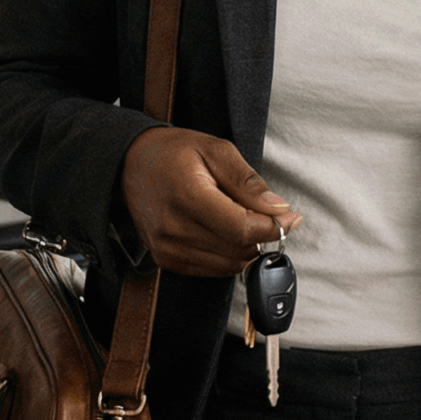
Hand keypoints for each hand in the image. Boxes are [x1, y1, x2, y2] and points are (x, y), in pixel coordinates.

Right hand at [118, 126, 301, 275]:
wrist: (129, 164)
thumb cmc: (172, 153)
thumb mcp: (216, 150)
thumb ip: (248, 182)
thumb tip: (278, 209)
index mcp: (187, 196)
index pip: (241, 229)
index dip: (273, 228)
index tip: (291, 218)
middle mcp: (173, 228)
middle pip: (238, 249)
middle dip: (264, 235)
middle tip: (271, 215)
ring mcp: (167, 247)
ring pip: (229, 264)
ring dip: (247, 247)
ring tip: (244, 219)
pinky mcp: (166, 259)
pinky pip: (213, 269)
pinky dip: (229, 254)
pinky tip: (225, 230)